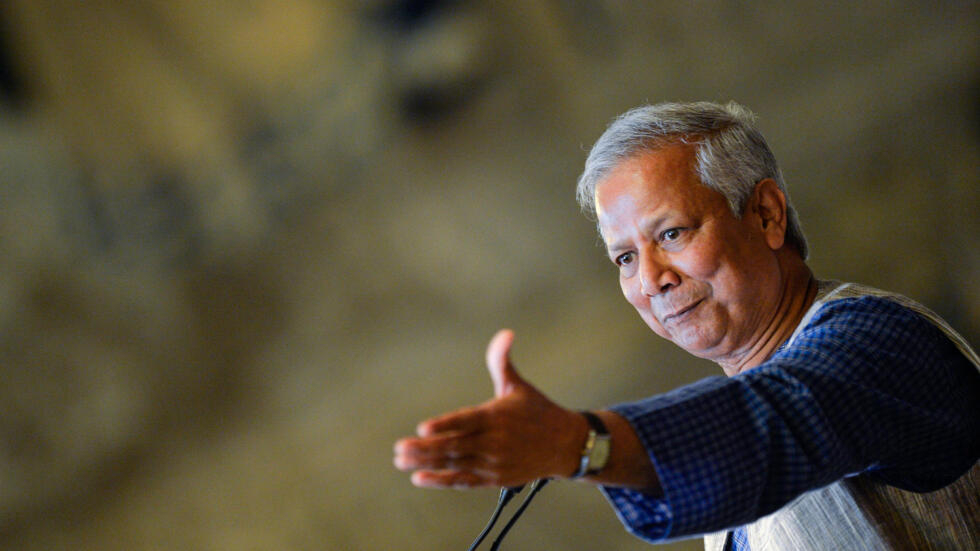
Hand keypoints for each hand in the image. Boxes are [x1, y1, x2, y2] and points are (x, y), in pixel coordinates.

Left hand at [393, 329, 585, 487]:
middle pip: (455, 446)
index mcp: (497, 416)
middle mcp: (494, 442)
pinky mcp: (494, 479)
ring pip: (455, 464)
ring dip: (427, 463)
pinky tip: (420, 478)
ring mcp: (494, 463)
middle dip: (425, 448)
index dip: (444, 425)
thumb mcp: (518, 385)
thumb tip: (506, 333)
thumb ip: (501, 362)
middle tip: (398, 447)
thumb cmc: (538, 411)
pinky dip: (442, 481)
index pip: (466, 421)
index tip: (422, 428)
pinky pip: (464, 481)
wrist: (566, 445)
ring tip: (401, 460)